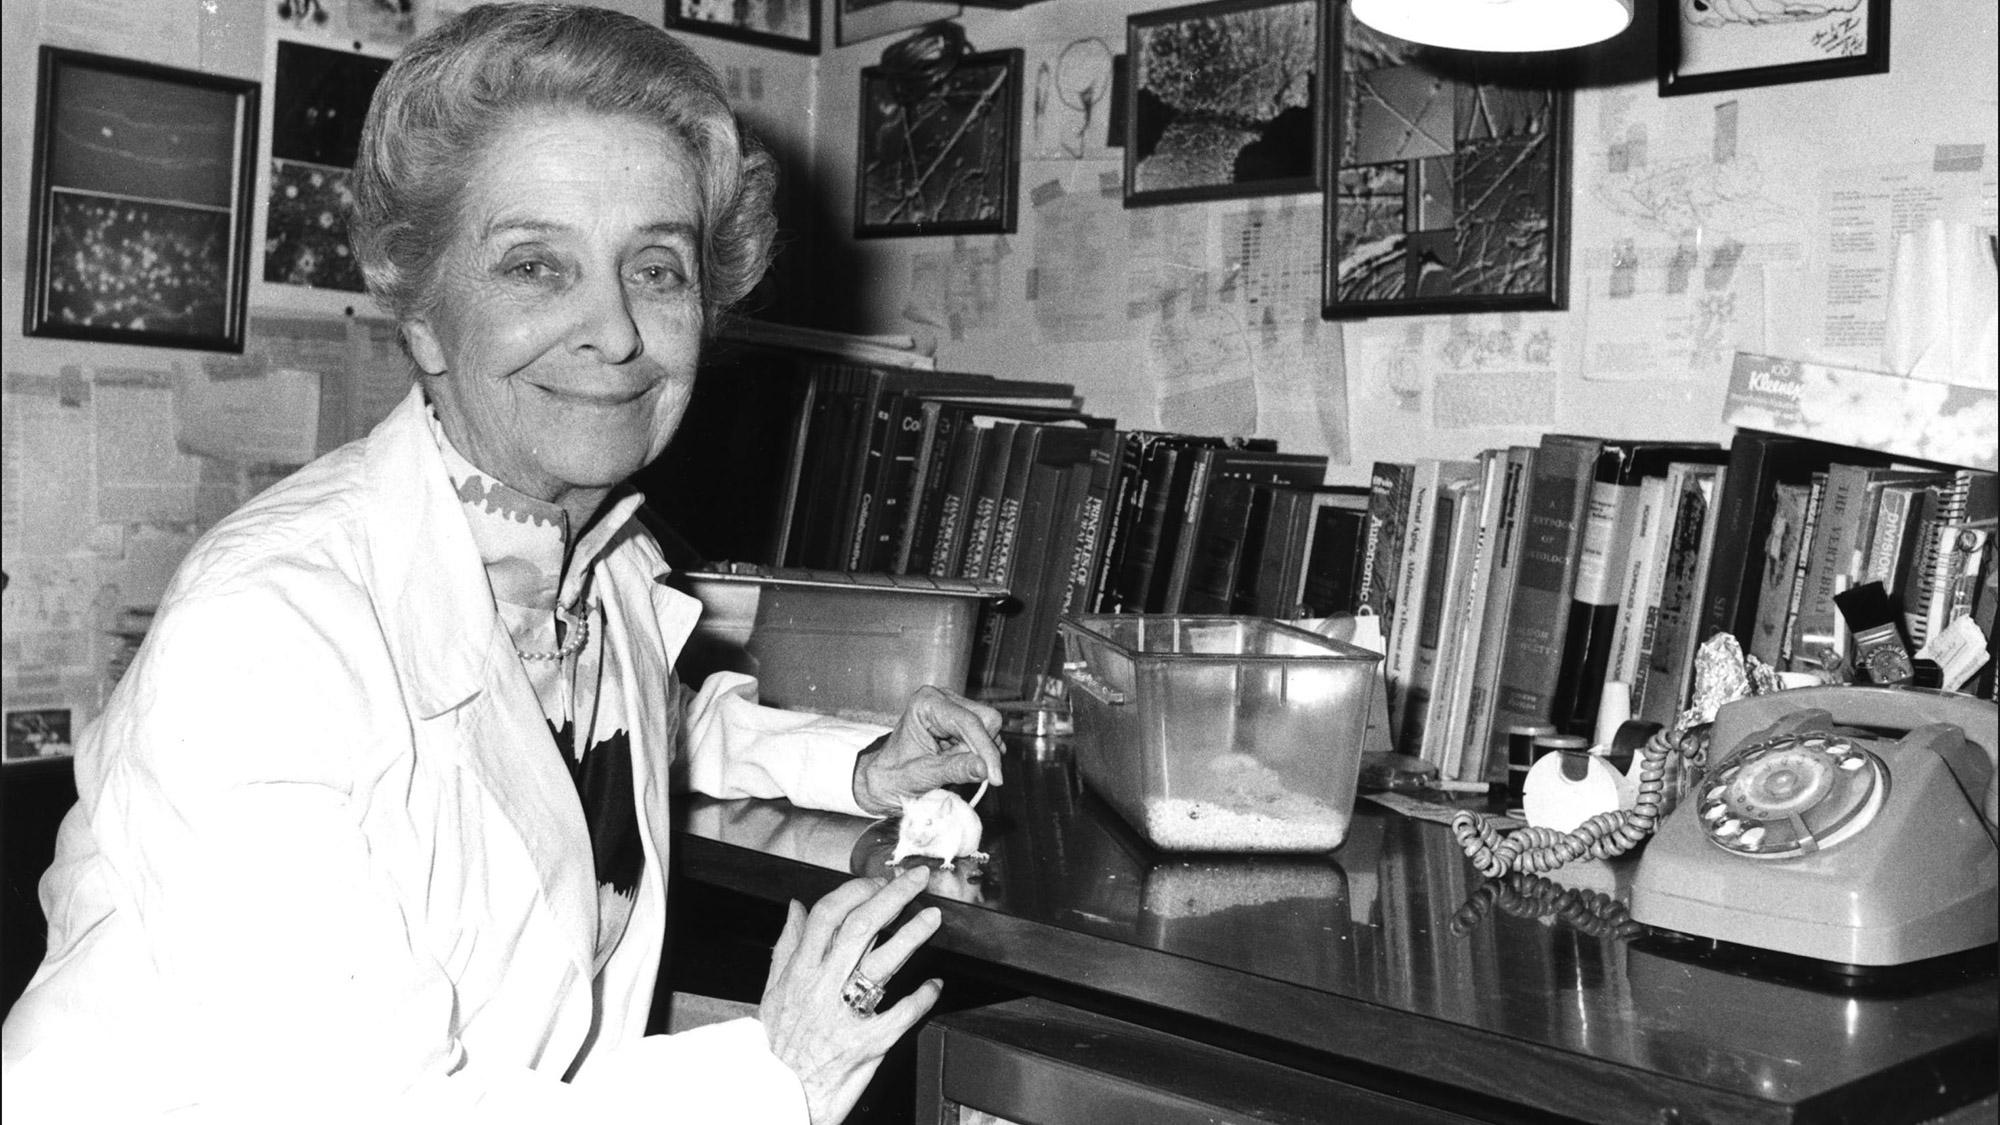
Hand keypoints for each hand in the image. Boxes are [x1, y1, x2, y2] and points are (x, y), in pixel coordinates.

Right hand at [760, 867, 942, 1124]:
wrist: (780, 1097)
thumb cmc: (778, 1048)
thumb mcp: (771, 993)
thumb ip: (786, 947)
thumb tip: (795, 908)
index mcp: (799, 973)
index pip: (829, 915)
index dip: (856, 891)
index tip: (877, 881)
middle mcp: (821, 989)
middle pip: (862, 928)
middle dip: (893, 897)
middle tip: (917, 881)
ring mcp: (845, 1016)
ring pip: (883, 963)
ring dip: (912, 935)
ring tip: (932, 918)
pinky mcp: (867, 1044)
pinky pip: (901, 1015)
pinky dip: (921, 997)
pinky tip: (934, 985)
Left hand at [851, 686, 1003, 816]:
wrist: (883, 779)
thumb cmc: (894, 775)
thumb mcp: (923, 775)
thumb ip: (955, 770)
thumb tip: (985, 769)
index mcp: (927, 703)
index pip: (969, 722)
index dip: (985, 750)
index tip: (995, 777)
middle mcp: (943, 698)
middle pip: (986, 719)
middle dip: (982, 749)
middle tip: (964, 771)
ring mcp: (954, 707)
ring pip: (990, 727)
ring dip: (980, 752)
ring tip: (953, 765)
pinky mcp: (962, 721)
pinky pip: (987, 735)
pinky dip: (980, 753)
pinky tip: (960, 761)